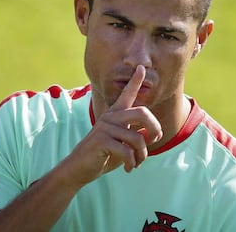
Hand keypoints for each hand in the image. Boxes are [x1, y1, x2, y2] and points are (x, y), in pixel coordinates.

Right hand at [63, 65, 162, 187]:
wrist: (80, 168)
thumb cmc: (105, 154)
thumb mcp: (124, 143)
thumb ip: (138, 135)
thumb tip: (155, 133)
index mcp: (115, 114)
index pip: (127, 93)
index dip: (135, 81)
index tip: (141, 67)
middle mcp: (110, 116)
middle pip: (142, 113)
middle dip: (154, 128)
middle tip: (154, 141)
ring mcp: (105, 127)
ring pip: (138, 138)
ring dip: (142, 154)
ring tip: (137, 162)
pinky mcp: (101, 141)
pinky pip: (127, 151)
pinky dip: (132, 162)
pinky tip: (129, 168)